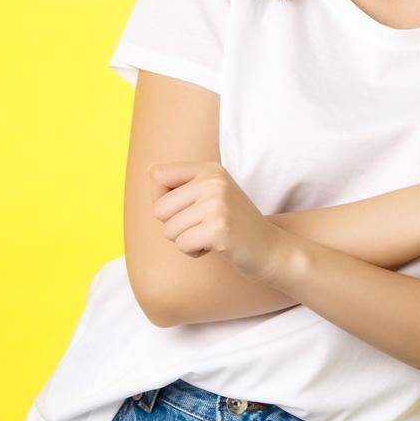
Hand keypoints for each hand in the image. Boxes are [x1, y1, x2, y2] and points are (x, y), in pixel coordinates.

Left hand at [149, 160, 289, 282]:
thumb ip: (180, 184)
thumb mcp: (210, 194)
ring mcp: (217, 204)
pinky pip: (182, 245)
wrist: (270, 247)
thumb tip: (149, 170)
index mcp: (209, 169)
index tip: (187, 207)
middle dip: (175, 225)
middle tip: (203, 226)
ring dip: (186, 240)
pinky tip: (215, 246)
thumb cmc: (232, 224)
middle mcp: (213, 181)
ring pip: (169, 230)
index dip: (162, 198)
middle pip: (159, 209)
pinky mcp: (219, 229)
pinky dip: (194, 252)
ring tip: (211, 235)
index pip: (158, 174)